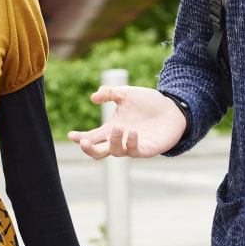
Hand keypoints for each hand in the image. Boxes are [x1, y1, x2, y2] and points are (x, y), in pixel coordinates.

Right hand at [68, 85, 185, 158]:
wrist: (172, 109)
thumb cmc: (148, 103)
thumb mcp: (126, 94)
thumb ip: (109, 93)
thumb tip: (93, 97)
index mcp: (111, 129)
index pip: (92, 137)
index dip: (80, 138)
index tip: (72, 135)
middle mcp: (119, 140)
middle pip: (99, 152)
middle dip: (89, 149)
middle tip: (84, 142)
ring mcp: (132, 146)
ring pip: (116, 152)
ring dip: (114, 141)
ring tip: (118, 127)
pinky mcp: (147, 149)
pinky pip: (135, 151)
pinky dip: (131, 143)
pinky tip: (132, 131)